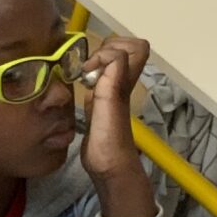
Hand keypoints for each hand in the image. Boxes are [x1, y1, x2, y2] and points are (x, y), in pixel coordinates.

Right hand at [76, 35, 154, 216]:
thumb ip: (111, 80)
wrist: (109, 169)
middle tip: (89, 67)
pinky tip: (78, 87)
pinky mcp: (98, 103)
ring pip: (110, 64)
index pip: (137, 48)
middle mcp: (121, 84)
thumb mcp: (110, 106)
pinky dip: (87, 77)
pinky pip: (96, 79)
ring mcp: (110, 93)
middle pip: (123, 51)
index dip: (116, 47)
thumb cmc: (110, 141)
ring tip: (82, 75)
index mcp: (125, 82)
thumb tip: (110, 56)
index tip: (96, 64)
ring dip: (94, 62)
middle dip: (103, 49)